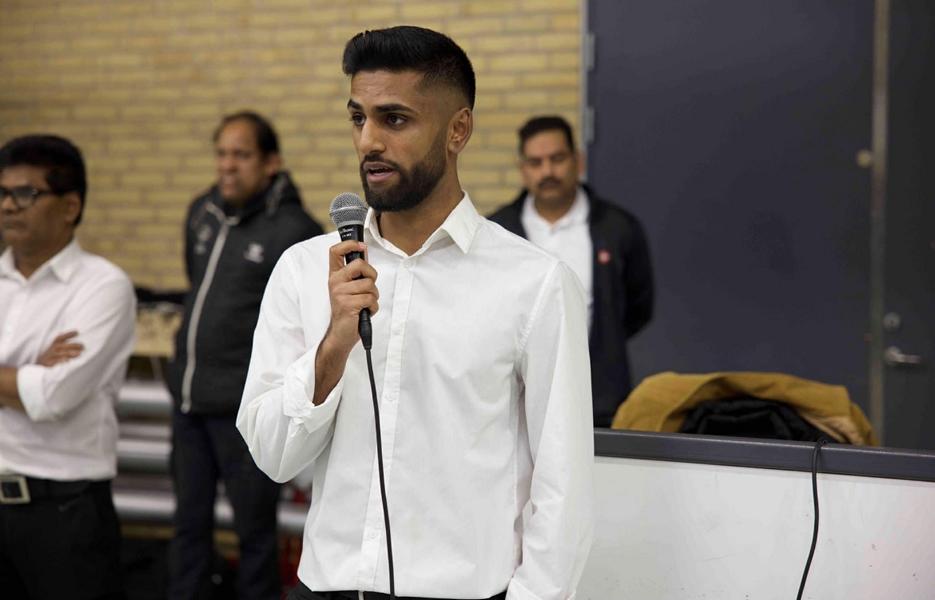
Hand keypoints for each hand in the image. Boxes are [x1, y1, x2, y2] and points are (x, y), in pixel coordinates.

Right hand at [36, 331, 83, 366]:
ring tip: (79, 354)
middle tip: (83, 347)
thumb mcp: (58, 348)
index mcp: (55, 343)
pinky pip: (55, 361)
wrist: (39, 363)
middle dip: (73, 346)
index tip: (77, 332)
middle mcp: (53, 348)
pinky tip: (68, 361)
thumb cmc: (52, 354)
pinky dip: (61, 360)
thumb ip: (68, 346)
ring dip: (70, 353)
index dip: (68, 334)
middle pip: (63, 345)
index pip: (61, 337)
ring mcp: (50, 355)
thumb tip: (82, 346)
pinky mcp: (49, 362)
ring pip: (60, 353)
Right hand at [324, 240, 378, 354]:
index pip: (335, 251)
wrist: (341, 333)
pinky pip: (370, 299)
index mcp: (335, 275)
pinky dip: (373, 307)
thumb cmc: (349, 309)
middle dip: (372, 275)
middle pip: (360, 264)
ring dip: (373, 296)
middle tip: (368, 287)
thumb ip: (357, 271)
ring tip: (364, 303)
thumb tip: (364, 250)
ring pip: (369, 284)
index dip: (349, 244)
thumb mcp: (350, 287)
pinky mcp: (347, 304)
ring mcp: (340, 293)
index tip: (361, 246)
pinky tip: (365, 311)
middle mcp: (335, 282)